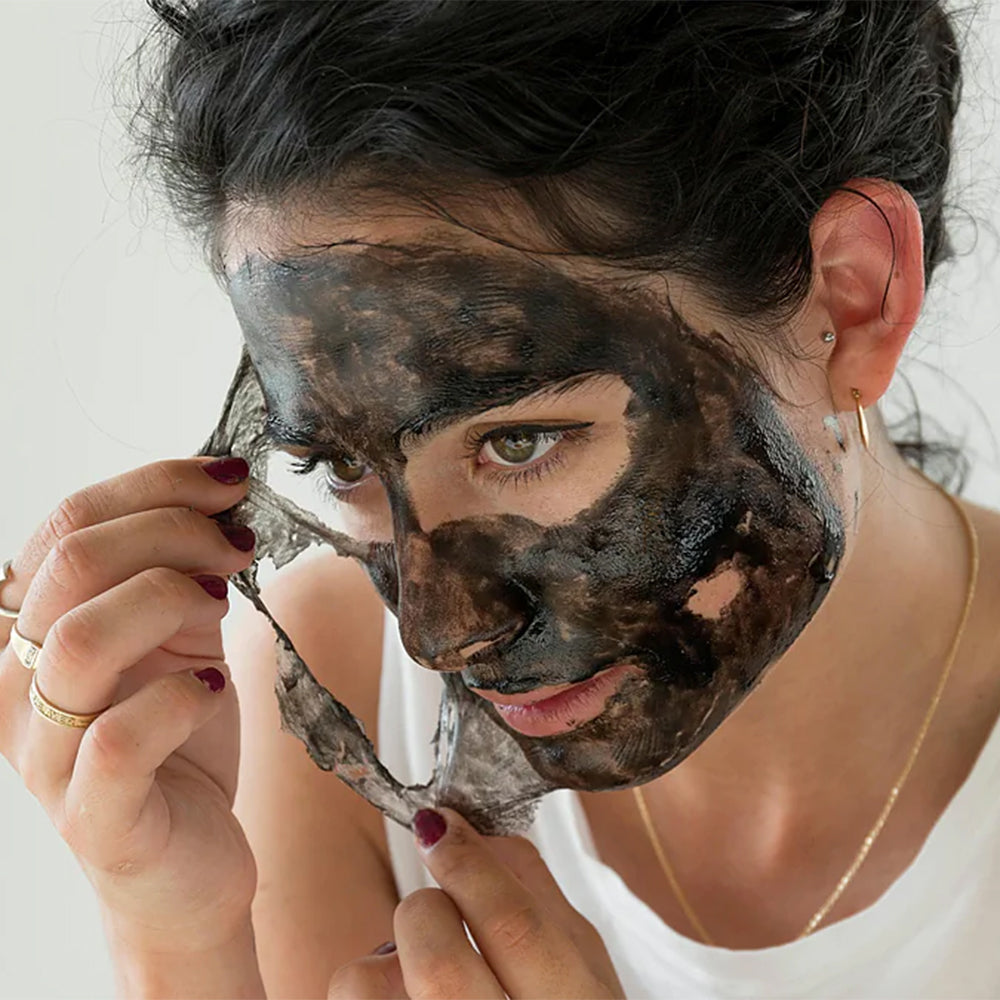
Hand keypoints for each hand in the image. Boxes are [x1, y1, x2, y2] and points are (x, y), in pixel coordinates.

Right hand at [0, 457, 259, 952]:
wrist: (188, 860)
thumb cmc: (178, 741)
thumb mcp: (179, 637)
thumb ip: (178, 572)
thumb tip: (218, 497)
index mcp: (32, 630)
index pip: (68, 523)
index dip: (156, 485)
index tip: (228, 482)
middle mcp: (16, 686)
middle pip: (73, 564)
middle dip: (173, 532)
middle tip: (235, 548)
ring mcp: (44, 755)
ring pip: (81, 641)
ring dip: (170, 601)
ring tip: (221, 607)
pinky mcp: (92, 816)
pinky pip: (120, 739)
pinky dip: (180, 698)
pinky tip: (213, 688)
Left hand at [328, 807, 624, 998]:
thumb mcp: (580, 968)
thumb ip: (537, 894)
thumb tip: (478, 830)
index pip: (514, 926)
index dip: (467, 863)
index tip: (438, 825)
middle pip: (439, 965)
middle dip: (425, 914)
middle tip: (435, 912)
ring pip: (368, 986)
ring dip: (381, 961)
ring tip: (413, 974)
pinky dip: (367, 988)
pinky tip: (405, 997)